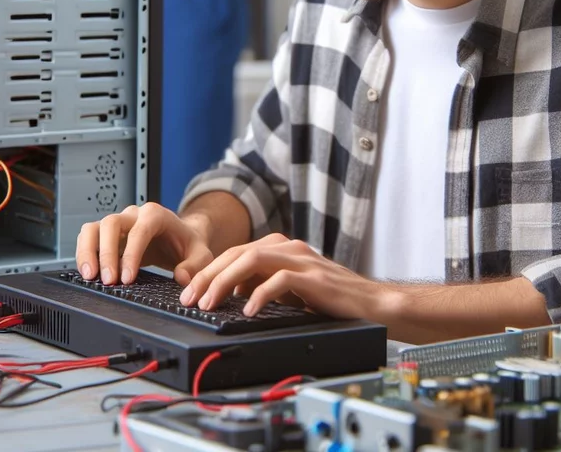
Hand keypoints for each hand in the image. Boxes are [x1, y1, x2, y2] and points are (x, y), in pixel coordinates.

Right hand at [75, 202, 214, 286]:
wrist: (180, 237)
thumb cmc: (188, 243)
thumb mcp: (200, 253)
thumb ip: (195, 265)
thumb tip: (182, 278)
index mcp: (157, 215)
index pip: (140, 230)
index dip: (131, 253)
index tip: (127, 278)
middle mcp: (134, 215)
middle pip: (111, 223)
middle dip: (107, 253)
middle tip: (109, 281)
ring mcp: (119, 223)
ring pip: (94, 228)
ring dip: (88, 251)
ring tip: (90, 277)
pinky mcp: (107, 234)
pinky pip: (88, 236)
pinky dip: (84, 253)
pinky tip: (88, 272)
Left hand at [183, 233, 388, 321]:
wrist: (371, 304)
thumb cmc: (330, 298)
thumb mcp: (290, 290)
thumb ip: (263, 285)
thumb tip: (230, 296)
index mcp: (280, 248)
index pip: (234, 253)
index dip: (208, 271)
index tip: (189, 293)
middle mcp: (288, 248)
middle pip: (238, 252)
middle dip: (209, 275)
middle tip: (190, 299)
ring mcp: (302, 259)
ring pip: (253, 259)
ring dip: (226, 281)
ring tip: (210, 303)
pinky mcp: (315, 276)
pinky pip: (281, 280)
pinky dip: (260, 294)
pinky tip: (248, 311)